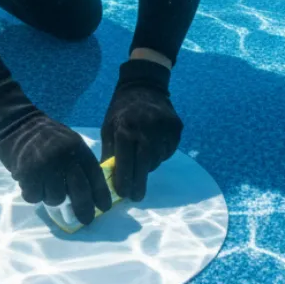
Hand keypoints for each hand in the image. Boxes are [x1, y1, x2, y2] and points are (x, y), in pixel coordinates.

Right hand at [0, 76, 112, 224]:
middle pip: (79, 191)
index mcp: (77, 147)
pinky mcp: (27, 172)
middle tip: (85, 220)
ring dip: (51, 198)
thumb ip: (78, 162)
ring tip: (44, 187)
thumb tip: (88, 191)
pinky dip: (32, 195)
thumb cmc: (42, 135)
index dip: (100, 193)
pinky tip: (30, 185)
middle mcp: (64, 156)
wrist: (14, 122)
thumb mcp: (68, 142)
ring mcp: (46, 165)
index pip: (94, 174)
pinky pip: (35, 197)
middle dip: (84, 208)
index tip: (104, 208)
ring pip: (55, 198)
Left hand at [101, 58, 182, 200]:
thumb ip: (110, 153)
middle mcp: (147, 128)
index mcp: (126, 128)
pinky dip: (159, 155)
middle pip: (144, 164)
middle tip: (136, 197)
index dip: (125, 180)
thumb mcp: (109, 128)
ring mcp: (164, 128)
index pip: (126, 160)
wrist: (144, 86)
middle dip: (139, 183)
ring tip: (141, 163)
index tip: (123, 194)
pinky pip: (168, 151)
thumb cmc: (121, 110)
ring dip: (148, 167)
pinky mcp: (176, 129)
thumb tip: (108, 180)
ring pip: (157, 159)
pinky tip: (152, 149)